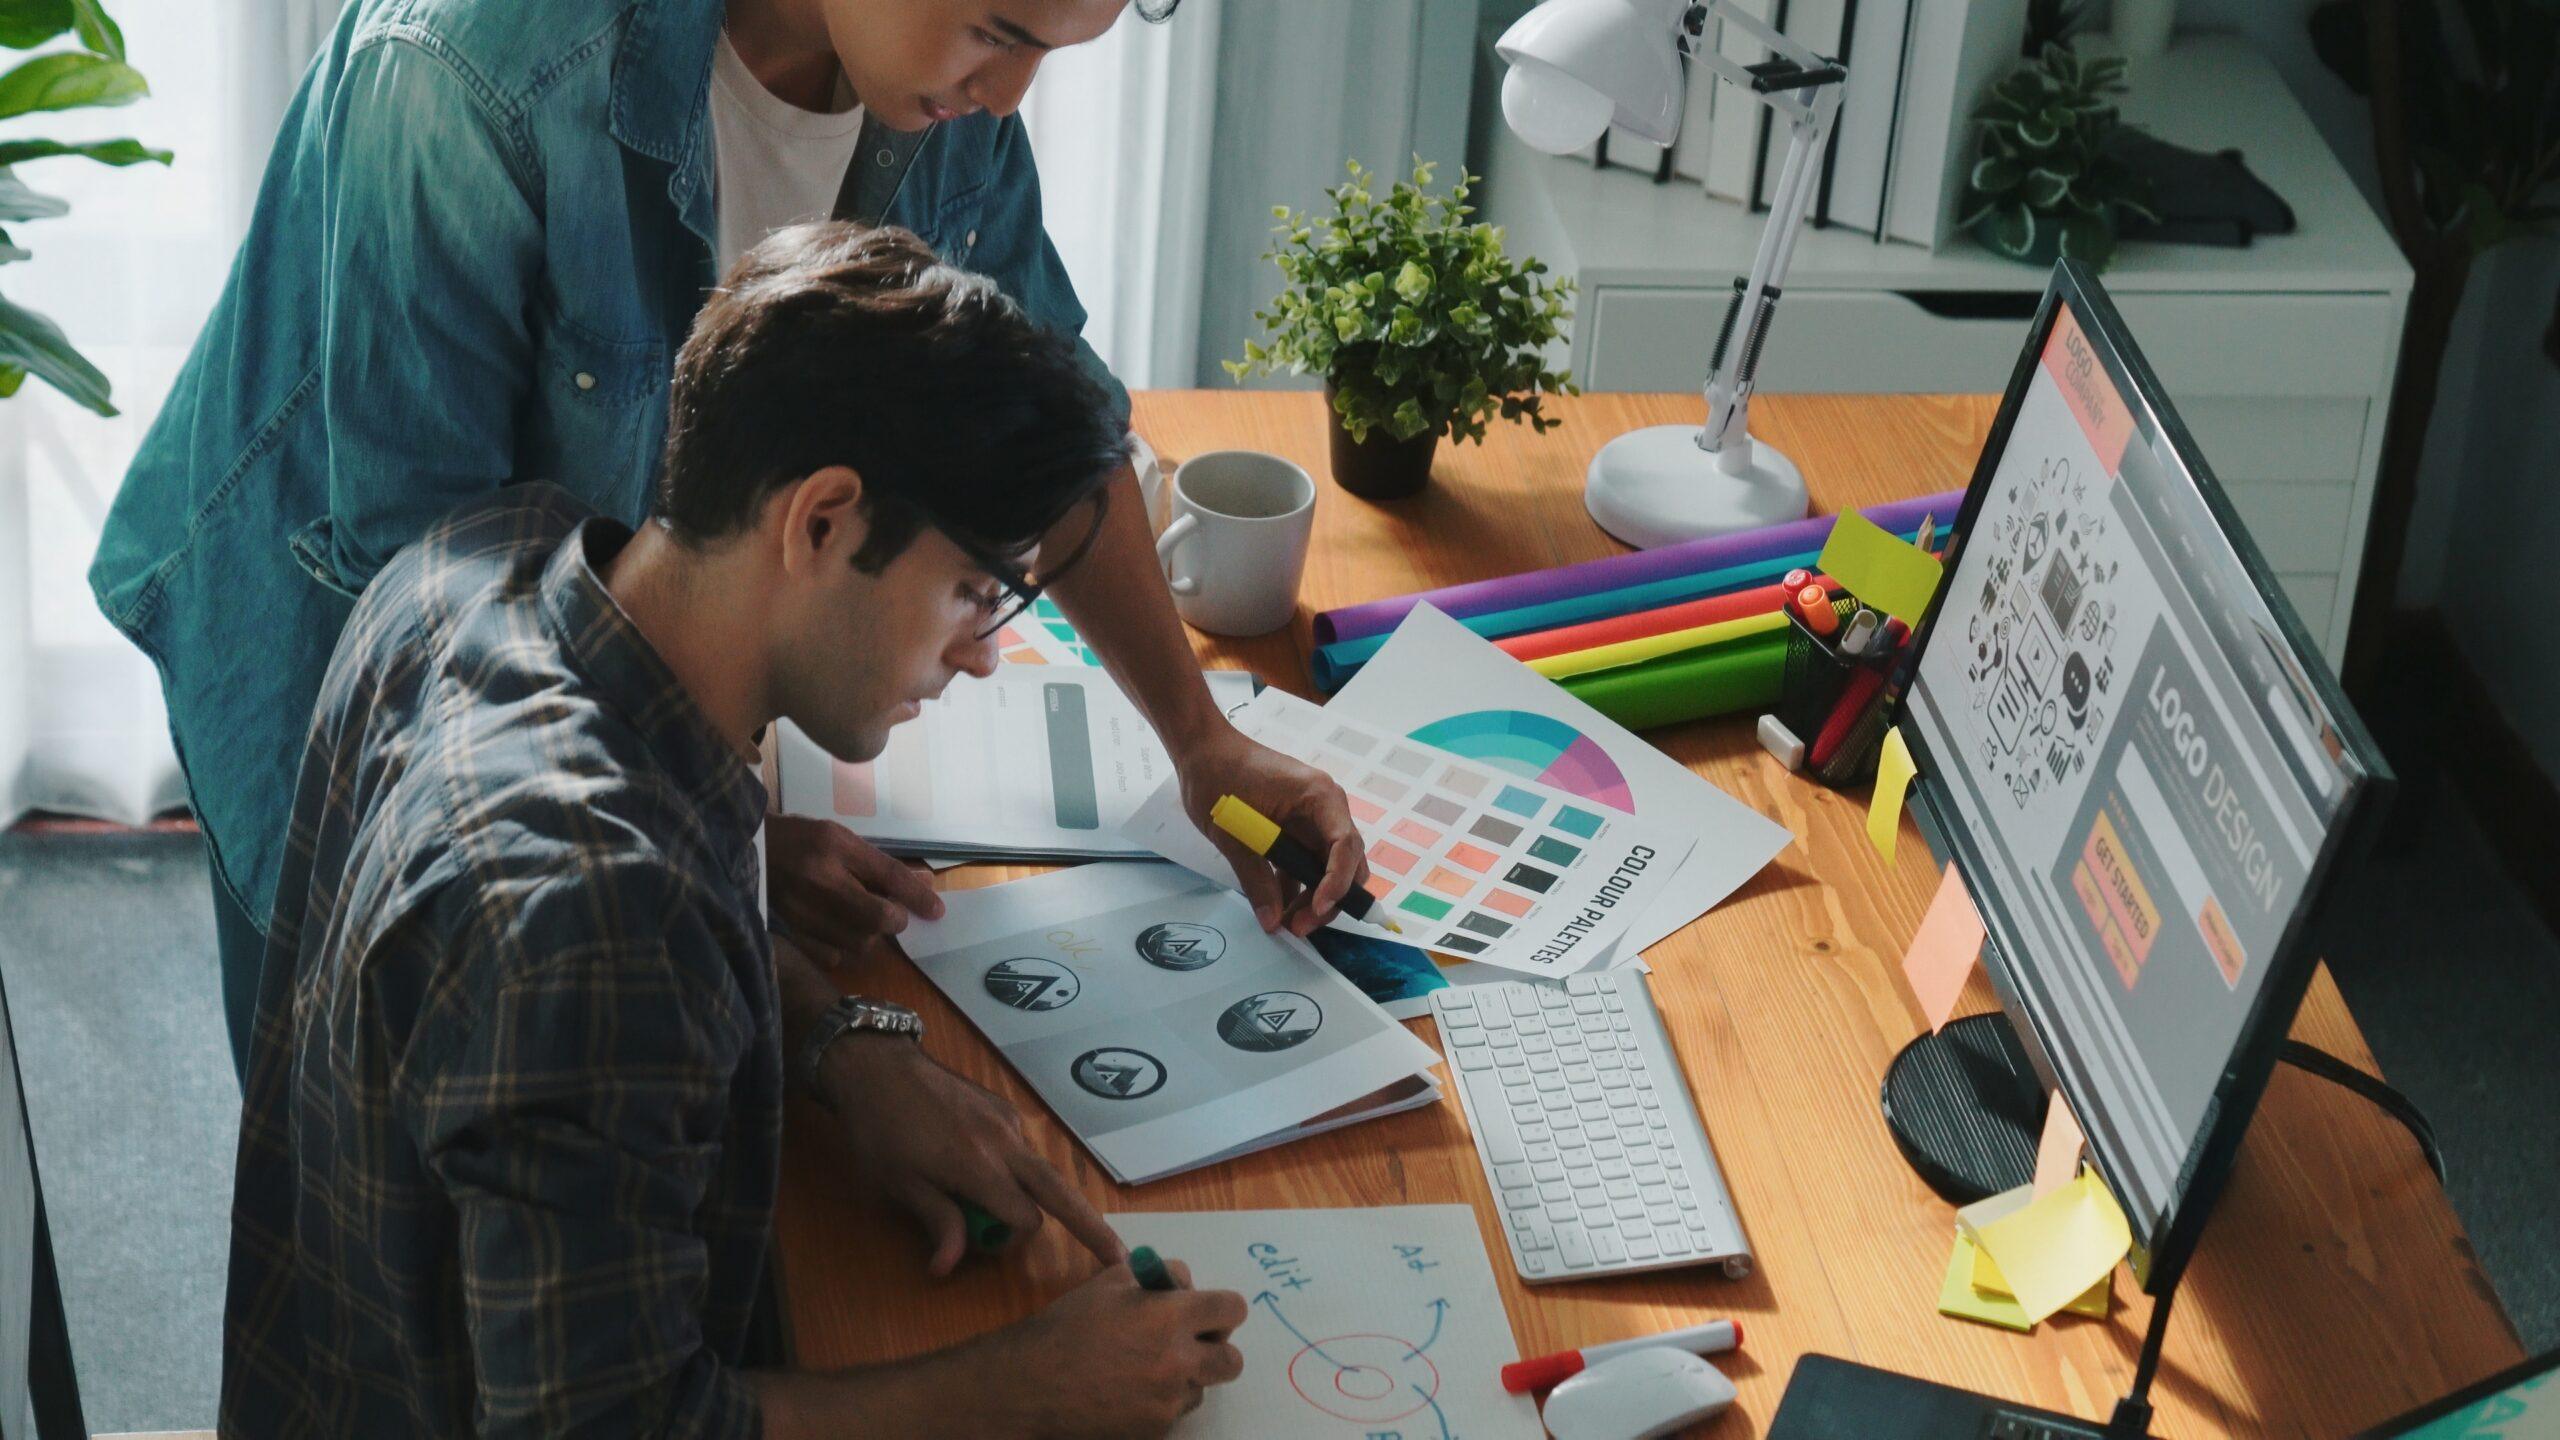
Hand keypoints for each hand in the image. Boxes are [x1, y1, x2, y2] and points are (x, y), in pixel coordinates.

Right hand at [765, 813, 942, 966]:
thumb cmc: (799, 840)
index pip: (888, 875)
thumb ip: (880, 865)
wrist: (746, 854)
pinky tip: (838, 931)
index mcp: (833, 847)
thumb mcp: (840, 839)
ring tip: (860, 918)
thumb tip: (923, 884)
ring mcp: (802, 912)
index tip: (937, 911)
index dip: (917, 896)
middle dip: (893, 919)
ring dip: (871, 934)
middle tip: (889, 911)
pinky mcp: (792, 934)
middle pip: (877, 918)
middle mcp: (819, 880)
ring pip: (860, 942)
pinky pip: (835, 956)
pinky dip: (845, 947)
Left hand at [817, 1034, 1121, 1275]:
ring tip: (988, 1202)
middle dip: (1093, 1228)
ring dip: (1030, 1197)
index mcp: (980, 1167)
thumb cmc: (881, 1131)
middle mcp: (1006, 1144)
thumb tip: (948, 1269)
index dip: (1010, 1241)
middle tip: (1120, 1257)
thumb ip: (937, 1222)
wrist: (879, 1067)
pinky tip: (975, 1167)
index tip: (983, 1246)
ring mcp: (1008, 1122)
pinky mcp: (1003, 1109)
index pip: (1026, 1220)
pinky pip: (1020, 1151)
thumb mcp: (899, 1184)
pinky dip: (1013, 1171)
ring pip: (1038, 1172)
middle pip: (1062, 1194)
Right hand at [979, 1260, 1247, 1438]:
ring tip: (1144, 1369)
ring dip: (1185, 1378)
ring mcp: (1168, 1401)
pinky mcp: (1155, 1430)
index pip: (1232, 1309)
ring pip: (1201, 1388)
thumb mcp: (1111, 1282)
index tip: (1210, 1313)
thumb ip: (1157, 1277)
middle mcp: (1178, 1362)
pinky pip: (1174, 1412)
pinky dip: (1160, 1402)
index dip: (1222, 1309)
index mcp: (1171, 1317)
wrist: (1032, 1385)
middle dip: (1215, 1349)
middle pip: (1231, 1360)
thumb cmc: (1068, 1327)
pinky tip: (1128, 1392)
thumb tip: (1183, 1283)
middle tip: (1189, 1345)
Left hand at [1176, 723, 1365, 936]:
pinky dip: (1297, 886)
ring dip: (1313, 897)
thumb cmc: (1218, 778)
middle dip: (1329, 899)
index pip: (1346, 845)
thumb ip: (1255, 878)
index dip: (1338, 882)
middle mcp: (1325, 808)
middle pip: (1346, 862)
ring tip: (1286, 924)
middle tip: (1300, 927)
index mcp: (1319, 797)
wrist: (1202, 751)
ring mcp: (1312, 819)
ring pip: (1327, 868)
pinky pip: (1305, 864)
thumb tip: (1272, 920)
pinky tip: (1278, 908)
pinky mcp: (1296, 829)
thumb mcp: (1233, 833)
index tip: (1318, 909)